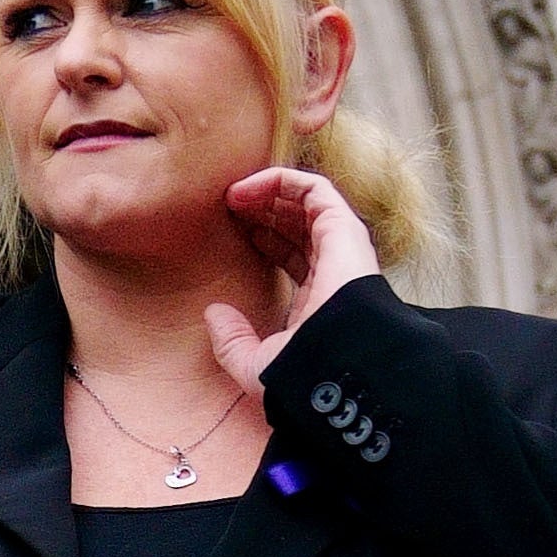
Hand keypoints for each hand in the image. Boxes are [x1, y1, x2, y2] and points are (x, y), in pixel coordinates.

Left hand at [205, 165, 379, 391]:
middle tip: (228, 207)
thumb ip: (232, 343)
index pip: (294, 256)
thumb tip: (213, 314)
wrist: (335, 371)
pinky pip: (315, 189)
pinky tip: (247, 189)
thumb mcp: (255, 366)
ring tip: (232, 195)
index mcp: (317, 301)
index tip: (233, 232)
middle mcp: (333, 271)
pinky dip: (281, 180)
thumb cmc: (302, 376)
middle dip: (263, 210)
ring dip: (268, 191)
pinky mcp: (343, 228)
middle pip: (299, 226)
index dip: (264, 238)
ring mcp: (341, 248)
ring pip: (305, 203)